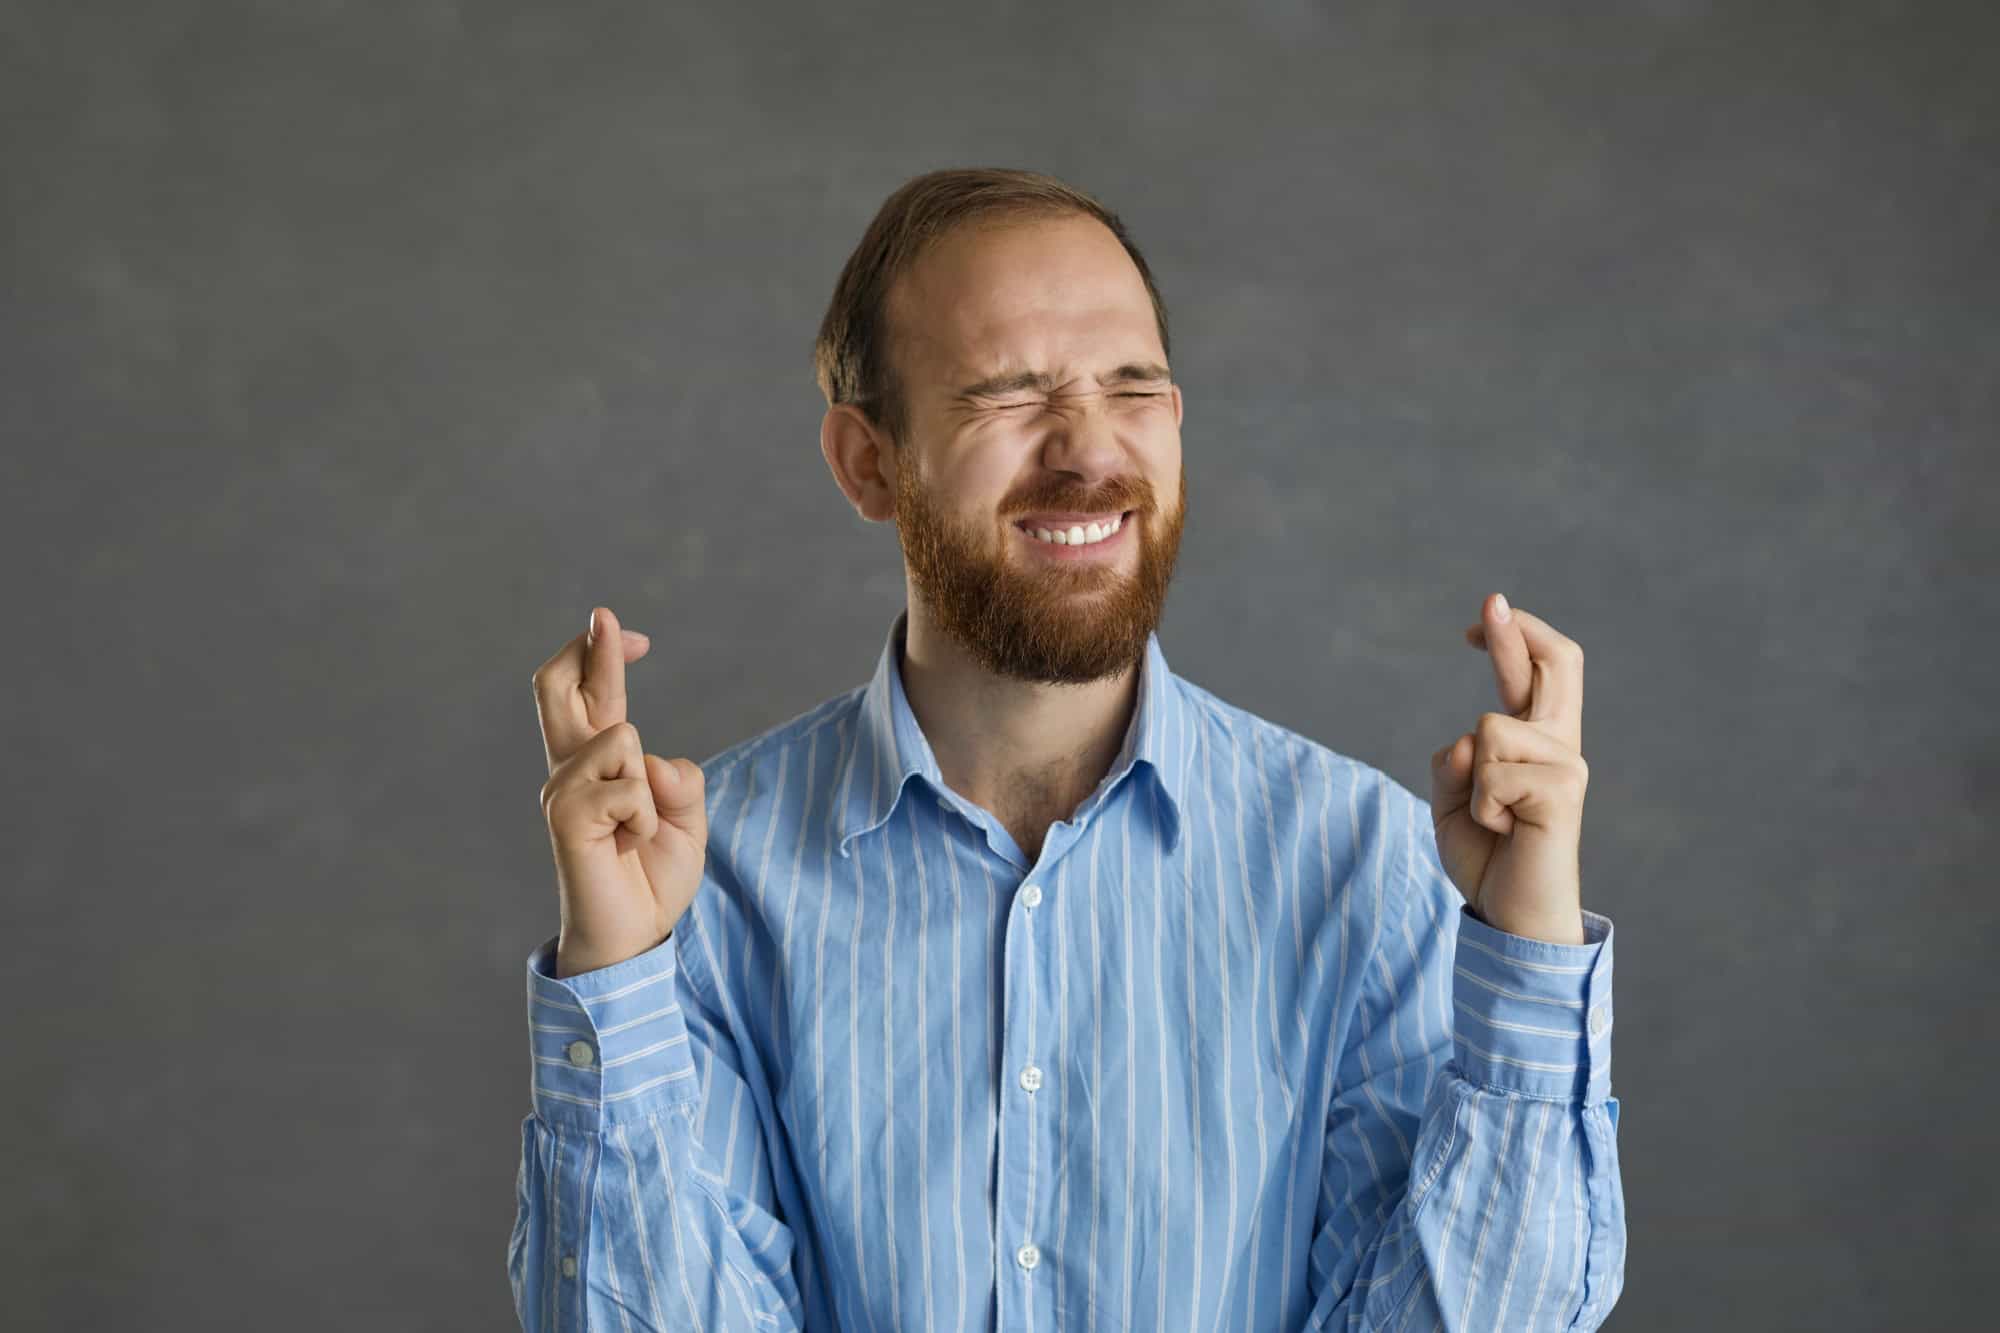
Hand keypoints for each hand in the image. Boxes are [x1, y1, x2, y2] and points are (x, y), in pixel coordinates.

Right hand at [533, 605, 707, 976]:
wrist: (634, 939)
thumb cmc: (652, 878)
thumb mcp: (686, 820)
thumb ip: (679, 780)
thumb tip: (652, 763)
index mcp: (595, 766)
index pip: (588, 695)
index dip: (602, 654)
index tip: (618, 627)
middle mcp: (568, 771)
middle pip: (556, 687)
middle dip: (589, 650)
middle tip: (608, 617)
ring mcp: (561, 792)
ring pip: (623, 736)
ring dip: (651, 784)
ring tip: (640, 831)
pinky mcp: (565, 817)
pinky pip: (629, 786)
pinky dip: (648, 817)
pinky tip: (630, 846)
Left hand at [1428, 594, 1588, 944]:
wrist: (1511, 919)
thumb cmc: (1488, 858)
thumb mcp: (1453, 801)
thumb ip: (1452, 763)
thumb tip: (1467, 739)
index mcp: (1539, 742)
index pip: (1539, 672)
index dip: (1515, 637)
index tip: (1485, 614)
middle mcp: (1562, 746)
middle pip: (1556, 664)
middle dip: (1517, 630)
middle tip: (1490, 601)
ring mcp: (1567, 766)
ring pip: (1488, 729)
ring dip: (1469, 782)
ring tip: (1493, 822)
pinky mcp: (1562, 793)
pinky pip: (1489, 772)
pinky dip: (1479, 807)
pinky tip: (1504, 833)